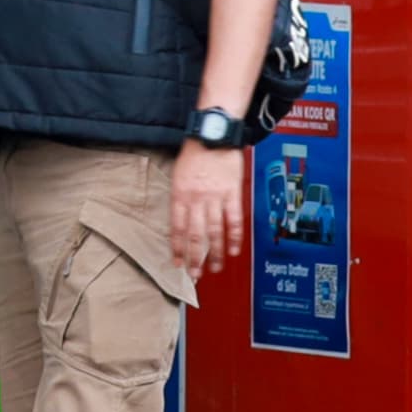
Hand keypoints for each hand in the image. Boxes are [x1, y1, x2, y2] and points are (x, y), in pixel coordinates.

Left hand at [170, 139, 245, 275]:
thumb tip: (181, 223)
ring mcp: (215, 198)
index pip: (177, 228)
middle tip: (195, 275)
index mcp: (179, 195)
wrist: (213, 136)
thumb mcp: (178, 176)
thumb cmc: (193, 155)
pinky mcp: (233, 194)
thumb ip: (180, 200)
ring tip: (214, 268)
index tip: (178, 264)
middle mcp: (196, 199)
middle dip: (195, 257)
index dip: (178, 248)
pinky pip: (234, 220)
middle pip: (195, 235)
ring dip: (214, 253)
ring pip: (214, 232)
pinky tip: (233, 250)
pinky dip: (234, 237)